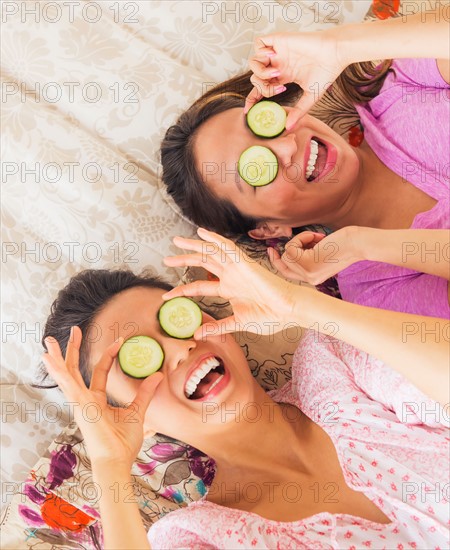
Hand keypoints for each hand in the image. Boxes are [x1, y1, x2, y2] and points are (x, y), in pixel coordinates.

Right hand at [42, 327, 162, 468]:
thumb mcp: (137, 411)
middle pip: (75, 369)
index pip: (100, 371)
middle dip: (72, 350)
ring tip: (49, 341)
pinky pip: (67, 384)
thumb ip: (145, 392)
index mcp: (96, 401)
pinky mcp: (79, 406)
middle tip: (74, 329)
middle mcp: (84, 400)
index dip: (109, 355)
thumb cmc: (124, 443)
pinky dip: (57, 370)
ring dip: (58, 357)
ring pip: (66, 375)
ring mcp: (80, 403)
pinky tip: (49, 359)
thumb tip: (157, 375)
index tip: (120, 340)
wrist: (117, 461)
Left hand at [163, 228, 299, 337]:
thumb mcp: (238, 323)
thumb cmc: (270, 316)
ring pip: (211, 252)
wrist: (289, 311)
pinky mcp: (245, 263)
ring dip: (194, 246)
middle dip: (184, 260)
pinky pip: (227, 247)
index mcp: (229, 289)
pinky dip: (214, 239)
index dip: (183, 289)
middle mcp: (231, 275)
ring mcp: (237, 268)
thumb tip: (197, 334)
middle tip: (167, 260)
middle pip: (202, 264)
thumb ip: (218, 327)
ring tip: (176, 241)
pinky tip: (201, 233)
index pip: (200, 287)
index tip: (167, 296)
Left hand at [244, 30, 345, 128]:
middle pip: (256, 78)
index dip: (252, 98)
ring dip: (261, 72)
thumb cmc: (326, 72)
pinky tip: (274, 56)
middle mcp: (278, 64)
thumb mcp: (311, 96)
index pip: (262, 88)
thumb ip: (298, 111)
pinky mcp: (279, 40)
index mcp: (284, 77)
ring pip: (254, 63)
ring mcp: (278, 52)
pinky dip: (261, 52)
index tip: (248, 110)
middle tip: (279, 88)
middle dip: (262, 87)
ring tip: (277, 73)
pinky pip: (259, 43)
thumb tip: (288, 127)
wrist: (335, 52)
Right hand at [268, 227, 361, 284]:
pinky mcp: (307, 264)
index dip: (278, 263)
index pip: (289, 274)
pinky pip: (291, 247)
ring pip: (287, 254)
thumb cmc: (345, 244)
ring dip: (299, 240)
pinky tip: (317, 237)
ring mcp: (308, 273)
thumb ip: (308, 254)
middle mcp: (310, 279)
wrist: (359, 244)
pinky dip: (301, 237)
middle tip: (289, 243)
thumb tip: (290, 248)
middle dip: (285, 252)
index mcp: (314, 278)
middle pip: (284, 264)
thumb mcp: (322, 253)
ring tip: (317, 238)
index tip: (272, 251)